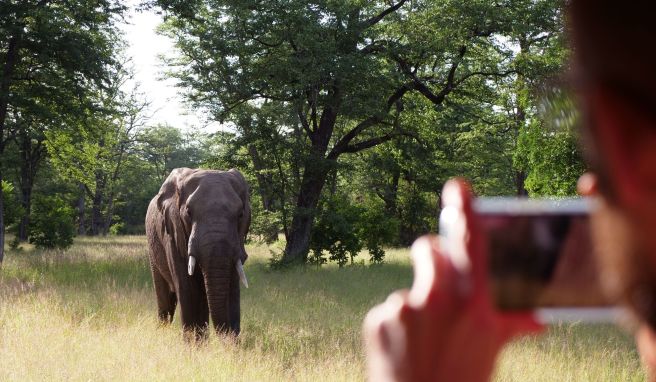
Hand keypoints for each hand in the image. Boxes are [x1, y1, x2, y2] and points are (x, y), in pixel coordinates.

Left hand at [363, 179, 541, 381]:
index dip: (465, 210)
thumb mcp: (490, 352)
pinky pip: (390, 307)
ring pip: (411, 284)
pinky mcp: (379, 319)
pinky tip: (404, 345)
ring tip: (423, 329)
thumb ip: (508, 325)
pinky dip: (398, 321)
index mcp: (476, 306)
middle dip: (432, 253)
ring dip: (417, 298)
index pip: (472, 244)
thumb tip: (537, 318)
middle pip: (429, 249)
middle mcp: (440, 301)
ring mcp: (405, 308)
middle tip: (436, 269)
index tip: (457, 186)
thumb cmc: (460, 381)